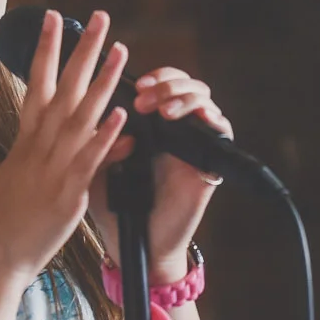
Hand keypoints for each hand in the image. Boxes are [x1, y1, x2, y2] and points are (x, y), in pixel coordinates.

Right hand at [0, 10, 129, 287]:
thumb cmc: (9, 217)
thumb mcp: (24, 174)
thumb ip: (51, 151)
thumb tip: (62, 133)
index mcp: (28, 138)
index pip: (39, 82)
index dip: (48, 49)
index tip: (55, 18)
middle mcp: (40, 145)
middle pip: (64, 87)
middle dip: (82, 50)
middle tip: (100, 16)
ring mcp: (54, 166)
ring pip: (81, 115)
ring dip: (102, 81)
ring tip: (121, 51)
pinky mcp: (68, 191)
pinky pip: (90, 159)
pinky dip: (105, 135)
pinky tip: (121, 114)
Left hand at [88, 65, 232, 284]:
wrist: (134, 242)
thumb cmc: (113, 203)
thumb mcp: (96, 161)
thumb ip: (96, 133)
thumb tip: (98, 100)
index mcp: (150, 123)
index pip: (163, 82)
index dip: (156, 77)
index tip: (137, 84)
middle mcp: (176, 128)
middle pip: (186, 84)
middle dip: (168, 85)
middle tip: (145, 100)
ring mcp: (194, 143)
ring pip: (205, 100)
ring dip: (186, 98)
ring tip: (165, 112)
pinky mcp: (210, 162)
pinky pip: (223, 131)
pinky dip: (214, 120)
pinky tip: (200, 120)